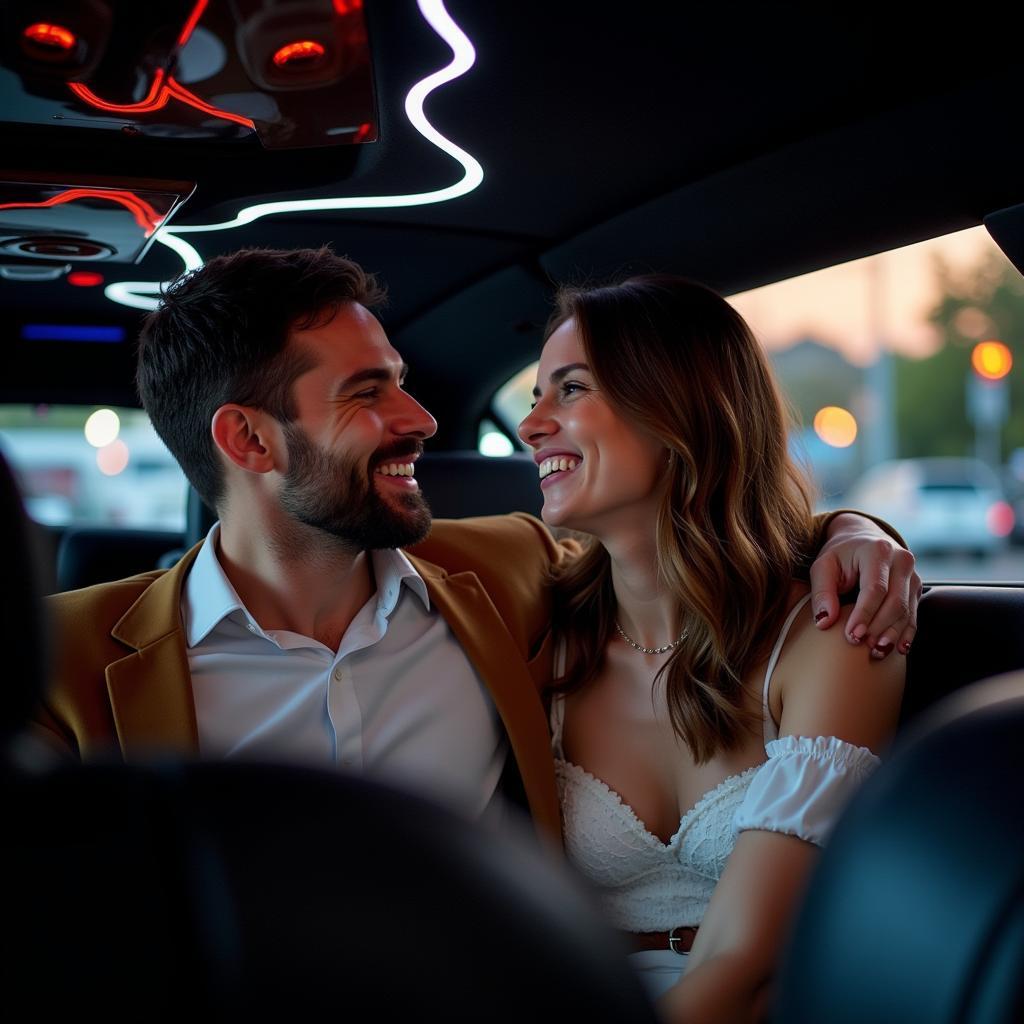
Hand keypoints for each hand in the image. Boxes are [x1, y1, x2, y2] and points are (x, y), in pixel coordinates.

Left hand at [809, 513, 920, 657]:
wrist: (862, 539)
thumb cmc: (839, 555)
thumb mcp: (823, 566)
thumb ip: (822, 592)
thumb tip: (824, 622)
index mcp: (877, 551)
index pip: (875, 589)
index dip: (864, 614)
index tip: (852, 636)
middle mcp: (901, 560)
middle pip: (895, 602)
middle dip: (879, 627)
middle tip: (862, 646)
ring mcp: (912, 575)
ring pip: (907, 611)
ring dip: (893, 635)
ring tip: (876, 652)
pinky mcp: (915, 588)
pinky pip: (914, 614)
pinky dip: (906, 633)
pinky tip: (899, 649)